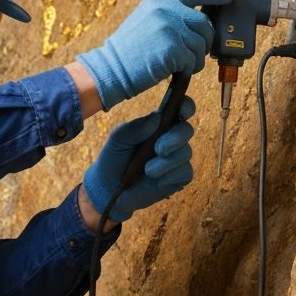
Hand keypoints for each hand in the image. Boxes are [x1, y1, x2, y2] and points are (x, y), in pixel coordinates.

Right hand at [76, 0, 231, 109]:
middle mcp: (165, 10)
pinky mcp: (173, 48)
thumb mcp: (145, 22)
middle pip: (203, 23)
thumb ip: (169, 17)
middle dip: (204, 41)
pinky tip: (176, 70)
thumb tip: (197, 23)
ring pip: (200, 44)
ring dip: (195, 59)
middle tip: (195, 53)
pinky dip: (189, 68)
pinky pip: (194, 60)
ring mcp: (170, 28)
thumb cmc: (129, 52)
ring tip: (181, 65)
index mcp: (159, 2)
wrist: (112, 68)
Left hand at [83, 96, 196, 222]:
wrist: (109, 189)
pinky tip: (155, 180)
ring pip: (186, 152)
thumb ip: (135, 127)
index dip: (186, 106)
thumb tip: (157, 117)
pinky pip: (185, 172)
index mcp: (158, 124)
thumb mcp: (118, 140)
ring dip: (166, 162)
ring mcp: (176, 158)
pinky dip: (169, 176)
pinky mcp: (179, 177)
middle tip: (159, 149)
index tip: (182, 111)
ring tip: (147, 170)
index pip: (180, 108)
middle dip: (175, 138)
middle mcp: (171, 138)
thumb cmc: (113, 159)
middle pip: (186, 130)